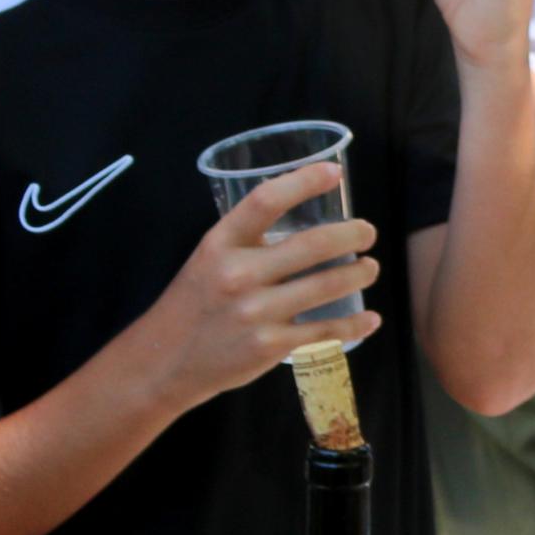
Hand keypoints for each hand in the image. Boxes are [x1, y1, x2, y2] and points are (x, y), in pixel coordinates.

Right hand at [128, 161, 381, 411]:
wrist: (165, 361)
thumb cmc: (194, 303)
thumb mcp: (208, 259)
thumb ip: (247, 240)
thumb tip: (301, 214)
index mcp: (221, 243)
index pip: (266, 200)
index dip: (304, 181)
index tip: (333, 173)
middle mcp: (238, 274)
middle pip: (313, 243)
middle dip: (353, 234)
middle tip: (367, 232)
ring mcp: (256, 312)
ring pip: (327, 285)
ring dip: (360, 273)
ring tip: (370, 268)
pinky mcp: (269, 346)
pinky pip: (325, 331)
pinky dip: (355, 324)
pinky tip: (369, 318)